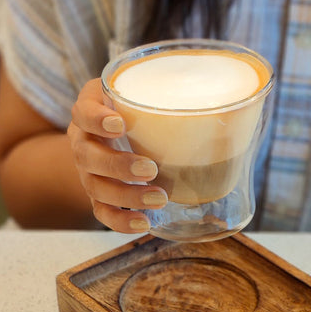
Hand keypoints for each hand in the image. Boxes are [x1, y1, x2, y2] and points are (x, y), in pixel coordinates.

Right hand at [67, 78, 167, 232]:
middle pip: (88, 156)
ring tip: (160, 199)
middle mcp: (82, 141)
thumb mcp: (142, 89)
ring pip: (96, 187)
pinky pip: (101, 211)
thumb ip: (168, 88)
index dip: (96, 119)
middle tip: (150, 169)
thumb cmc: (132, 106)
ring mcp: (87, 171)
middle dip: (119, 166)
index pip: (83, 112)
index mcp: (89, 110)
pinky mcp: (97, 193)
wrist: (108, 129)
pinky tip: (144, 223)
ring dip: (127, 196)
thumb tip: (229, 96)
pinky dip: (120, 221)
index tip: (120, 124)